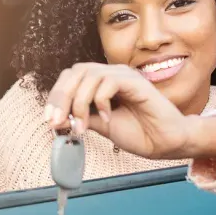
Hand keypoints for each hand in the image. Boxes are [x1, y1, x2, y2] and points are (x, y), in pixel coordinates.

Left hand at [44, 62, 198, 158]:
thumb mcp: (101, 126)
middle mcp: (111, 74)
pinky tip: (108, 119)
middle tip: (57, 122)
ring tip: (82, 127)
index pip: (70, 78)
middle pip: (76, 72)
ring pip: (89, 75)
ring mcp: (124, 75)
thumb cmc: (139, 133)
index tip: (49, 120)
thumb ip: (82, 118)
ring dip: (79, 103)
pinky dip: (101, 101)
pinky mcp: (136, 81)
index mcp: (101, 83)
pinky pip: (109, 82)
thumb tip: (57, 119)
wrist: (165, 143)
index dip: (56, 96)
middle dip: (61, 97)